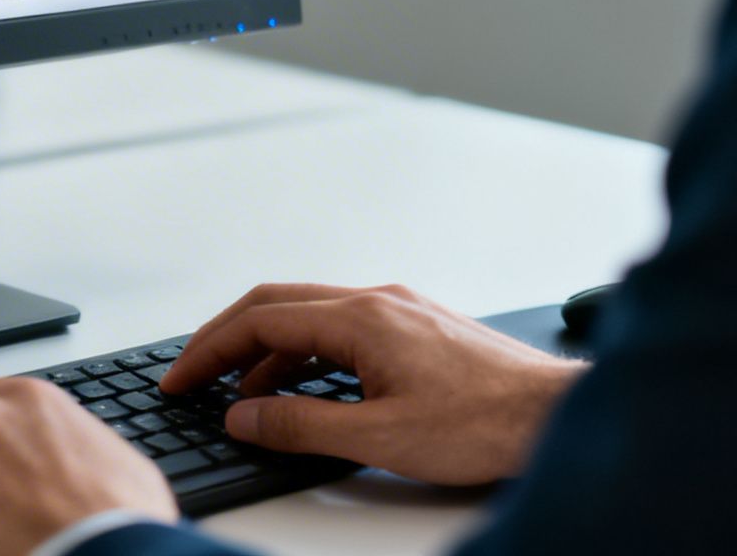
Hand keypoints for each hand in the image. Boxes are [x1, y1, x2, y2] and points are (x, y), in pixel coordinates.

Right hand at [160, 283, 585, 484]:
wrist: (557, 414)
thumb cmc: (487, 423)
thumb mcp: (380, 436)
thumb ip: (301, 424)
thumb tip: (242, 416)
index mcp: (362, 318)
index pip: (260, 320)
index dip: (209, 351)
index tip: (179, 380)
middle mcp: (378, 300)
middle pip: (276, 304)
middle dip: (225, 341)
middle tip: (192, 376)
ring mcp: (400, 309)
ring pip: (310, 317)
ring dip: (267, 352)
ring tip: (243, 398)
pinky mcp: (417, 327)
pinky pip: (342, 328)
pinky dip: (306, 354)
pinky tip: (305, 389)